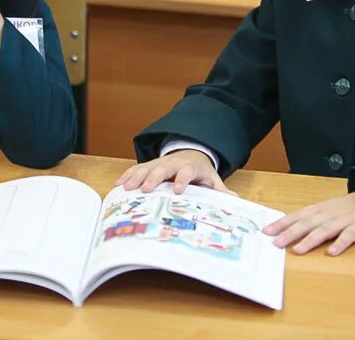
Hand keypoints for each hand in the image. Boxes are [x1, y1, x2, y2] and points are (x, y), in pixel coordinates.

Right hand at [116, 149, 234, 194]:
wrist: (190, 154)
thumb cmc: (200, 172)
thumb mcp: (212, 180)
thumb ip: (221, 191)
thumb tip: (236, 200)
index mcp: (189, 168)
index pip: (185, 172)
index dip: (182, 180)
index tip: (178, 190)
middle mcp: (172, 164)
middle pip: (162, 169)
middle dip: (154, 179)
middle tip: (146, 190)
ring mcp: (159, 164)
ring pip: (146, 168)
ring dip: (136, 177)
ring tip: (126, 188)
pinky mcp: (149, 165)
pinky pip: (137, 169)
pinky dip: (128, 175)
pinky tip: (119, 185)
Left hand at [264, 187, 354, 255]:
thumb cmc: (345, 209)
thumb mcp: (325, 210)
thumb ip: (308, 219)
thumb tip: (285, 229)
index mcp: (318, 210)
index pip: (296, 216)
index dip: (281, 224)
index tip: (266, 231)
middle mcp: (328, 214)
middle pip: (307, 223)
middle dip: (290, 233)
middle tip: (276, 243)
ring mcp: (343, 221)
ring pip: (324, 230)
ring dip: (310, 240)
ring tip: (298, 250)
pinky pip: (348, 236)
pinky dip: (340, 244)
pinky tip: (332, 252)